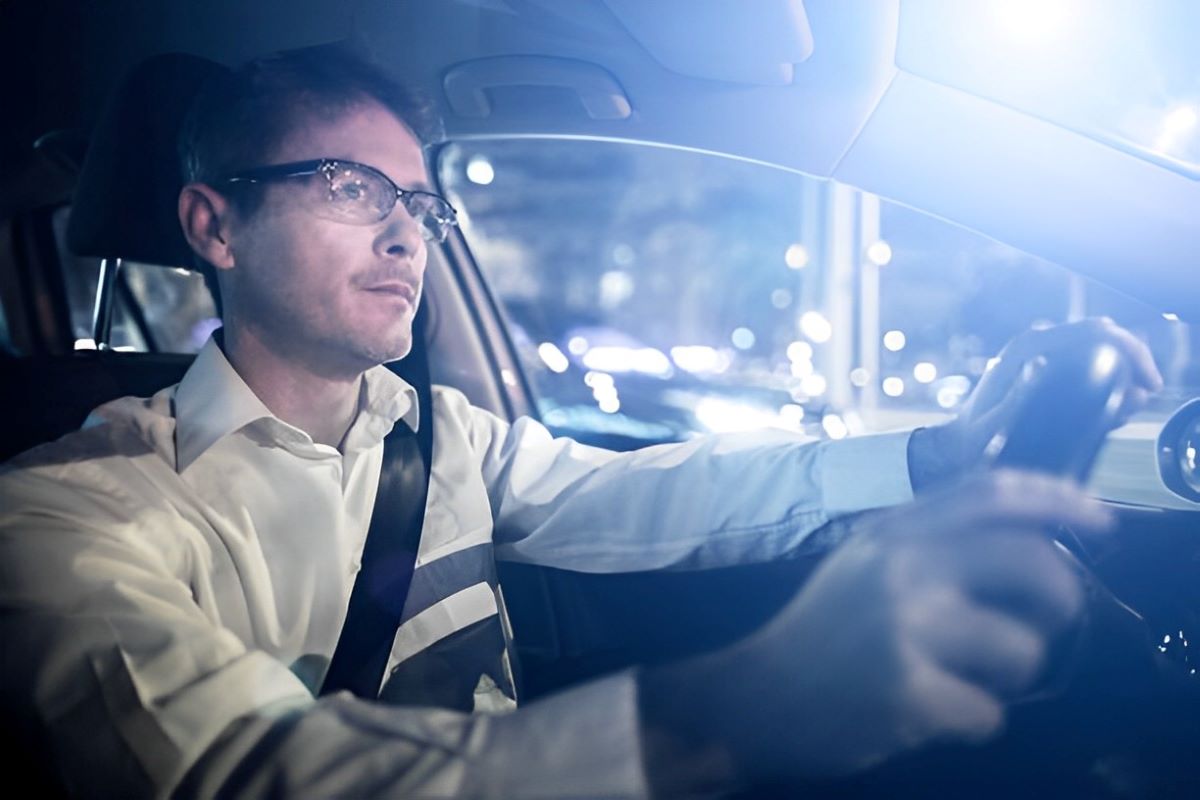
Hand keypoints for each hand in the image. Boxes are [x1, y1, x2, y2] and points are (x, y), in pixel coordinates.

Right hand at [639, 470, 1113, 788]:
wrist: (754, 697)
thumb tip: (1023, 535)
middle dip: (1063, 598)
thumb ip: (925, 539)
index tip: (1099, 518)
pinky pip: (989, 714)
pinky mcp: (907, 691)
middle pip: (1032, 563)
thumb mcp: (862, 562)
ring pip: (1023, 650)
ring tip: (968, 677)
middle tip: (1054, 619)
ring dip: (1012, 673)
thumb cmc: (817, 632)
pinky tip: (931, 712)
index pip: (990, 491)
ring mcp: (904, 628)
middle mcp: (900, 567)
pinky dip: (972, 721)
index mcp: (891, 532)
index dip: (1057, 498)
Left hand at [908, 318, 1162, 490]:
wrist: (957, 444)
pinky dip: (1107, 379)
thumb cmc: (973, 438)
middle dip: (1132, 361)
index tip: (1148, 383)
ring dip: (1122, 371)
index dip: (1131, 350)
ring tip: (1128, 404)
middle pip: (1101, 335)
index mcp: (1026, 350)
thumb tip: (1044, 367)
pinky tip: (1114, 404)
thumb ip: (1019, 399)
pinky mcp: (1045, 368)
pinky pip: (1086, 362)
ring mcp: (1041, 355)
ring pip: (1098, 348)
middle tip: (1143, 395)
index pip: (1093, 331)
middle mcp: (1035, 345)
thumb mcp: (993, 424)